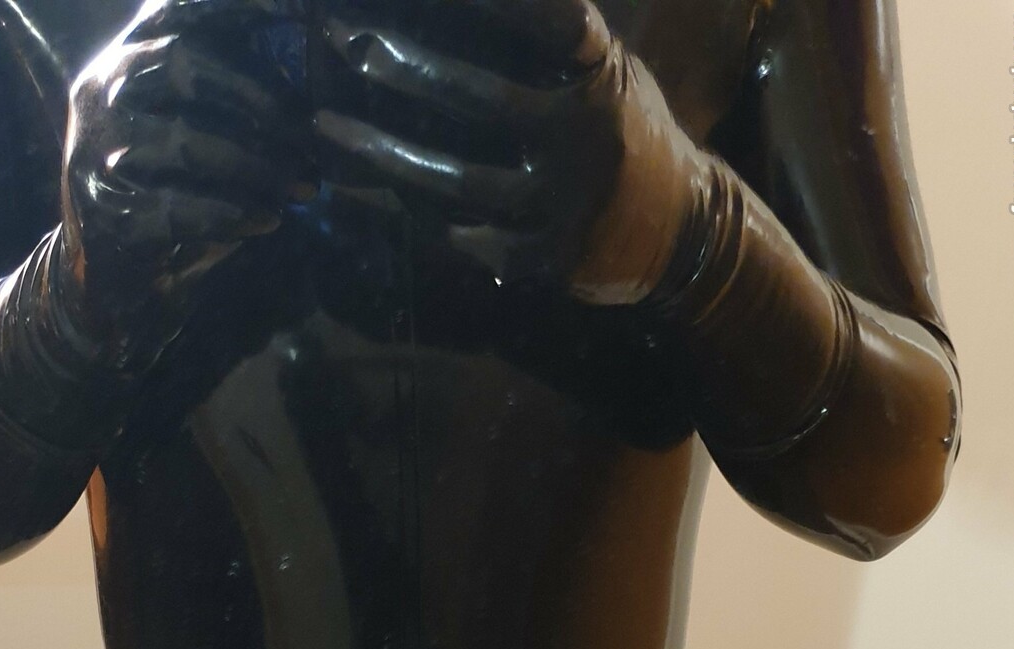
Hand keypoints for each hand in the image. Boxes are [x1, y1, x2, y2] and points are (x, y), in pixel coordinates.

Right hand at [60, 0, 311, 366]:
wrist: (106, 272)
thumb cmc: (164, 184)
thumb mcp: (189, 122)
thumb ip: (229, 91)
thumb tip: (307, 75)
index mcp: (128, 55)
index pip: (180, 6)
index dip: (238, 3)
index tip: (301, 8)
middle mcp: (104, 89)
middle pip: (186, 64)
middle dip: (262, 100)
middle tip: (312, 138)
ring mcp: (98, 150)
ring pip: (187, 140)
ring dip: (257, 164)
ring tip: (304, 187)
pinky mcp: (105, 211)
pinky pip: (179, 208)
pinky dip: (231, 214)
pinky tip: (268, 220)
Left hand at [312, 0, 636, 286]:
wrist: (686, 234)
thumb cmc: (630, 137)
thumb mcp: (613, 74)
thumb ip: (563, 41)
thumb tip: (494, 7)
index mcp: (603, 78)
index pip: (554, 21)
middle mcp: (586, 137)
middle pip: (484, 98)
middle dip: (408, 68)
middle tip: (346, 42)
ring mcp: (569, 204)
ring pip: (462, 181)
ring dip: (388, 155)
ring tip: (327, 128)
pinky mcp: (555, 258)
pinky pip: (475, 241)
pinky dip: (429, 223)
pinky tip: (382, 199)